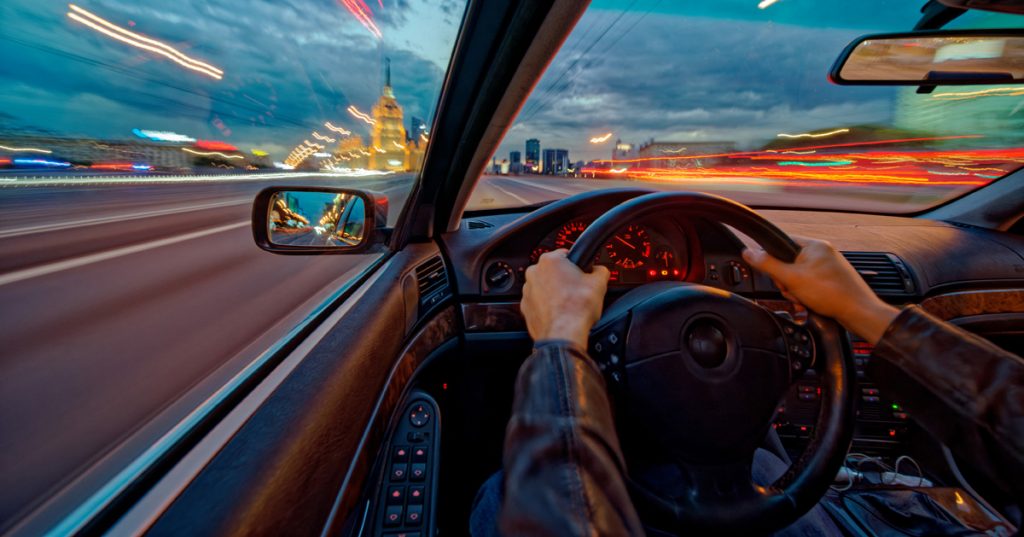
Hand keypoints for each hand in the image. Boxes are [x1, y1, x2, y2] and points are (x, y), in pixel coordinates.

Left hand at [521, 250, 609, 348]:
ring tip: (569, 303)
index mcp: (550, 260)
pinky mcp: (525, 308)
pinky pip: (538, 302)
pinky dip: (547, 306)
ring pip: (544, 287)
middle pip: (553, 271)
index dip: (577, 264)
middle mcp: (534, 272)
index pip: (566, 254)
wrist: (564, 334)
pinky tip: (559, 312)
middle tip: (578, 290)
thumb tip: (599, 270)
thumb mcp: (599, 283)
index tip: (582, 273)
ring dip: (555, 292)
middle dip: (565, 279)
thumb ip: (600, 270)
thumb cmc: (577, 308)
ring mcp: (527, 291)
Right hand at [741, 236, 898, 343]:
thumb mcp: (792, 278)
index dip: (772, 259)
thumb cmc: (831, 293)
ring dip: (795, 290)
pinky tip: (810, 302)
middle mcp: (822, 253)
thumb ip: (768, 264)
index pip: (781, 243)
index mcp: (814, 245)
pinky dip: (805, 294)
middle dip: (786, 280)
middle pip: (788, 263)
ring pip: (798, 276)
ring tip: (804, 298)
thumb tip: (748, 252)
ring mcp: (828, 267)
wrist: (858, 312)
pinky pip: (809, 284)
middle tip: (793, 290)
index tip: (774, 274)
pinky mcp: (831, 280)